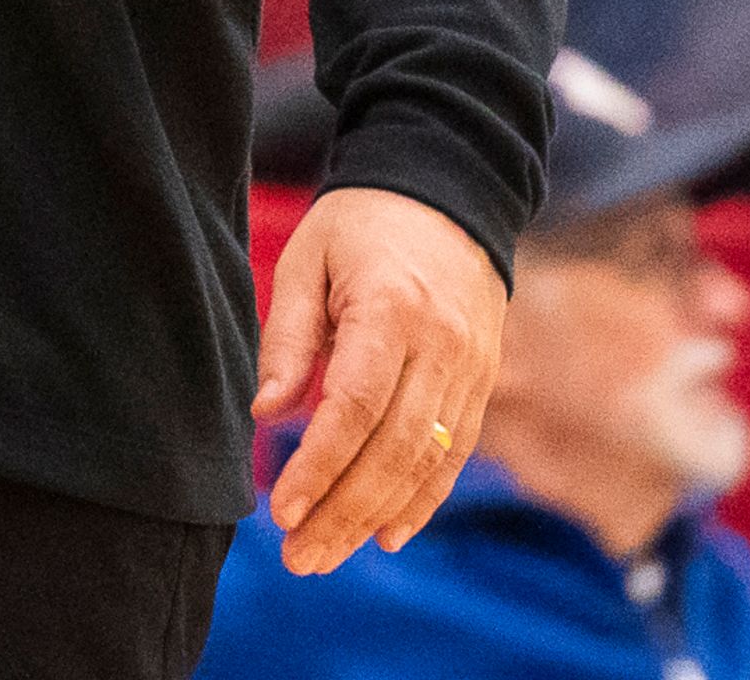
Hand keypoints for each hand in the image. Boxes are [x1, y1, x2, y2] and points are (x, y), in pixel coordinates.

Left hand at [256, 185, 507, 573]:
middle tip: (297, 557)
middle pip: (395, 450)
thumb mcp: (305, 259)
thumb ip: (288, 339)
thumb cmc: (360, 225)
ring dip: (377, 517)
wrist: (448, 193)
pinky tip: (386, 534)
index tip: (282, 511)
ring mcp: (472, 370)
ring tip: (326, 555)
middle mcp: (443, 348)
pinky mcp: (484, 384)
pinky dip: (422, 500)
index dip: (319, 466)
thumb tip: (265, 414)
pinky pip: (456, 455)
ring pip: (428, 462)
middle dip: (344, 511)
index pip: (356, 408)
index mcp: (393, 311)